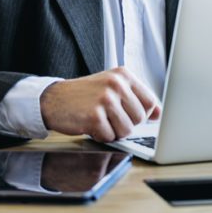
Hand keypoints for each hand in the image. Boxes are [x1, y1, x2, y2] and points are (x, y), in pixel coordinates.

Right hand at [39, 68, 160, 140]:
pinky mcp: (94, 116)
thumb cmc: (84, 95)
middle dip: (126, 124)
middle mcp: (116, 84)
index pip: (150, 102)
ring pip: (127, 130)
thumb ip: (135, 97)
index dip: (144, 115)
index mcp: (123, 75)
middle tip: (109, 118)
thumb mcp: (111, 87)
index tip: (133, 117)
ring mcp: (105, 100)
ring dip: (114, 132)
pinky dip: (100, 136)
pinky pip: (109, 137)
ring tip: (101, 121)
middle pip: (139, 118)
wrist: (53, 99)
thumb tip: (158, 114)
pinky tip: (91, 126)